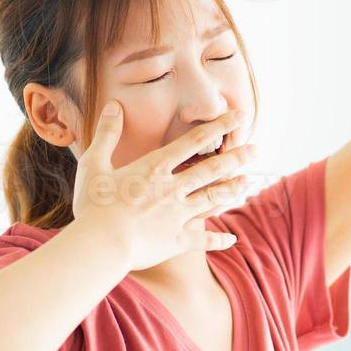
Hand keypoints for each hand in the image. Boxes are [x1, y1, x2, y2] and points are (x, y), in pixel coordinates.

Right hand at [69, 103, 258, 269]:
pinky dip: (220, 240)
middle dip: (236, 158)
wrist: (101, 244)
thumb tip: (113, 105)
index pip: (194, 141)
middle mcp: (173, 189)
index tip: (238, 116)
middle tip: (256, 150)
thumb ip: (107, 134)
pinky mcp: (177, 241)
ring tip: (250, 182)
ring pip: (213, 200)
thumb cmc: (93, 205)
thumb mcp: (94, 163)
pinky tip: (233, 239)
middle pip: (212, 169)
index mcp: (155, 168)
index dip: (219, 127)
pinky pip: (204, 240)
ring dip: (233, 190)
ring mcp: (178, 215)